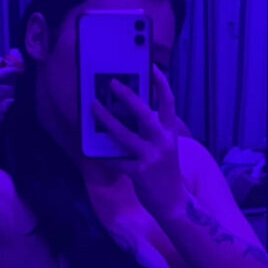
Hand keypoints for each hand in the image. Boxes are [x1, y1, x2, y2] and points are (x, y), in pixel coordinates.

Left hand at [91, 66, 187, 216]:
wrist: (173, 201)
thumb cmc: (165, 171)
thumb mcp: (165, 147)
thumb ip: (151, 131)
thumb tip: (128, 113)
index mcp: (170, 133)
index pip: (169, 102)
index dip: (161, 83)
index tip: (151, 66)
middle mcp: (163, 142)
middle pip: (144, 113)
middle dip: (127, 95)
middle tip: (112, 83)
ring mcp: (151, 157)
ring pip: (125, 135)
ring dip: (107, 120)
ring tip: (94, 107)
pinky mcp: (140, 172)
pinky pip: (117, 159)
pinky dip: (106, 155)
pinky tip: (96, 150)